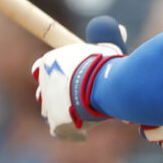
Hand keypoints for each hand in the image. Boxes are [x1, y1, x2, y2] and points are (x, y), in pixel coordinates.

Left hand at [31, 16, 127, 139]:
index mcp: (50, 61)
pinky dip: (70, 132)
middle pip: (44, 91)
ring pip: (50, 111)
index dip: (55, 75)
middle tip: (74, 99)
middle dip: (56, 96)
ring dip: (61, 113)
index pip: (42, 68)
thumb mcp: (107, 48)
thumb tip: (120, 29)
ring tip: (79, 114)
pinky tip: (83, 133)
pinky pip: (59, 131)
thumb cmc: (107, 64)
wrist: (105, 85)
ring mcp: (49, 104)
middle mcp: (44, 82)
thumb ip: (106, 42)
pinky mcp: (56, 123)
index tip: (67, 79)